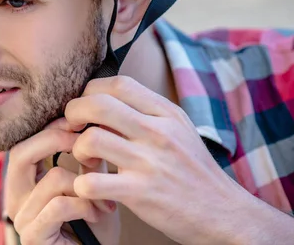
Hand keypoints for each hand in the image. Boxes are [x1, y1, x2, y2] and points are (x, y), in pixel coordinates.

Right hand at [5, 121, 119, 244]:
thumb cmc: (94, 226)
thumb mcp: (91, 184)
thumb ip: (88, 159)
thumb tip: (94, 124)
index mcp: (23, 181)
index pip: (25, 143)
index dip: (51, 128)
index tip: (79, 122)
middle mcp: (15, 197)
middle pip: (21, 152)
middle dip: (56, 140)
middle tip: (83, 143)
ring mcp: (21, 217)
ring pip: (51, 178)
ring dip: (85, 187)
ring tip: (103, 200)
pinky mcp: (32, 235)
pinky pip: (59, 205)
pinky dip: (84, 206)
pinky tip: (98, 214)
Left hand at [66, 76, 245, 243]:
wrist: (224, 214)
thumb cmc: (192, 170)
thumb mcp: (178, 130)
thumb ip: (145, 112)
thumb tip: (103, 100)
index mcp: (166, 114)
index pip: (118, 83)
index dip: (91, 91)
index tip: (85, 108)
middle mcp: (158, 133)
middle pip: (98, 105)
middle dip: (73, 113)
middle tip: (73, 129)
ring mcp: (150, 163)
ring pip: (91, 140)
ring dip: (78, 150)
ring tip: (86, 161)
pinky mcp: (141, 194)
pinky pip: (93, 182)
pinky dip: (82, 185)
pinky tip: (89, 188)